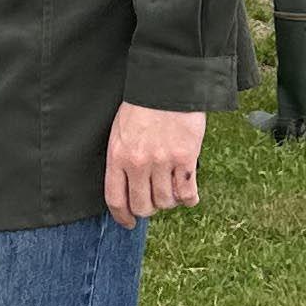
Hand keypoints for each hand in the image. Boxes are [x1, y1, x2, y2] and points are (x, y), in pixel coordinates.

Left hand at [103, 103, 206, 227]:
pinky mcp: (185, 158)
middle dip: (148, 209)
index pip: (116, 200)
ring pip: (166, 202)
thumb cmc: (142, 107)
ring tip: (171, 188)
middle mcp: (138, 163)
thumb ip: (122, 160)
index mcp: (117, 156)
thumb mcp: (120, 132)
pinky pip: (187, 194)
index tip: (129, 222)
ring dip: (169, 200)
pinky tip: (188, 192)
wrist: (166, 83)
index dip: (122, 217)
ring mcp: (162, 162)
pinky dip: (189, 198)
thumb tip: (129, 189)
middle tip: (154, 200)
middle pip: (143, 207)